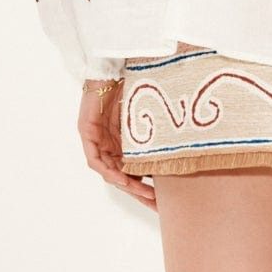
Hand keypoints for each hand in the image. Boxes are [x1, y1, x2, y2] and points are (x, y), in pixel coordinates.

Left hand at [78, 78, 156, 210]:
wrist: (113, 65)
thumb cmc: (134, 84)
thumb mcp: (151, 114)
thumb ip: (159, 133)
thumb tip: (185, 146)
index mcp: (124, 142)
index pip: (134, 171)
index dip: (146, 188)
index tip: (162, 201)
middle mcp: (109, 144)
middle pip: (122, 176)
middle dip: (139, 193)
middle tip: (155, 205)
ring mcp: (96, 140)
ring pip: (109, 172)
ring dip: (126, 185)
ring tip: (142, 194)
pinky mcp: (86, 132)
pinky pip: (95, 160)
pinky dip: (108, 171)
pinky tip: (122, 178)